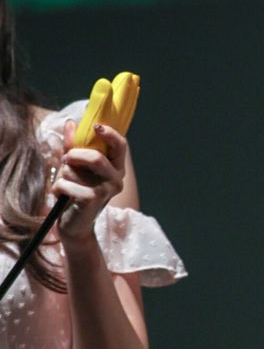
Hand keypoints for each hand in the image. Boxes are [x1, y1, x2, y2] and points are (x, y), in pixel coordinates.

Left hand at [51, 119, 126, 243]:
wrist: (74, 225)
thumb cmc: (75, 192)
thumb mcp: (74, 166)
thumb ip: (73, 146)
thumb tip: (70, 123)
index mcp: (115, 167)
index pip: (121, 145)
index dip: (110, 134)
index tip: (95, 126)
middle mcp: (116, 177)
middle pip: (96, 157)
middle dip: (74, 155)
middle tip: (66, 159)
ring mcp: (107, 189)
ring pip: (76, 170)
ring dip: (63, 174)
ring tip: (64, 183)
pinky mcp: (93, 199)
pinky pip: (67, 184)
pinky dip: (58, 187)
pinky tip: (61, 195)